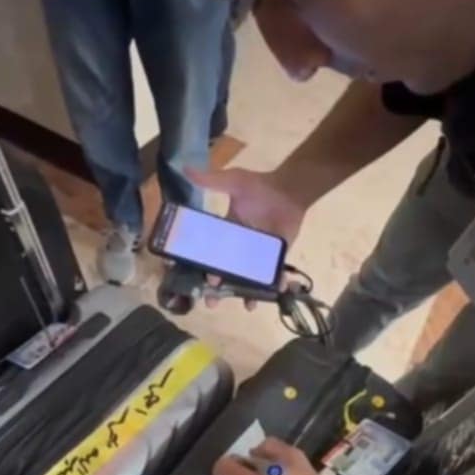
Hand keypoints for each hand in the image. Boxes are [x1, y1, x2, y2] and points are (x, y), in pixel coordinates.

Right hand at [186, 165, 304, 308]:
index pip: (206, 252)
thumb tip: (185, 169)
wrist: (289, 190)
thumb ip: (211, 180)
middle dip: (217, 289)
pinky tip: (273, 293)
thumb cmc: (260, 187)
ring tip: (246, 305)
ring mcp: (256, 254)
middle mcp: (238, 246)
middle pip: (223, 272)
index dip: (196, 266)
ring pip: (247, 279)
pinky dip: (274, 285)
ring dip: (245, 294)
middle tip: (211, 302)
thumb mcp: (233, 182)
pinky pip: (273, 275)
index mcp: (224, 232)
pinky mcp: (275, 257)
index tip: (185, 277)